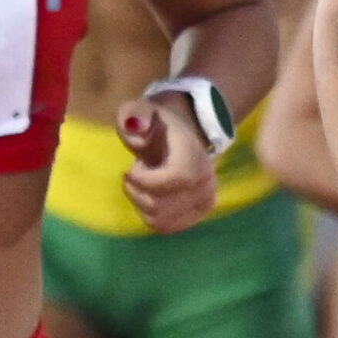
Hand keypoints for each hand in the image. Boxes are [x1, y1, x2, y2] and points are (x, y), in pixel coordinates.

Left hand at [116, 93, 218, 234]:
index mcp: (194, 154)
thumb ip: (134, 114)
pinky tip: (150, 195)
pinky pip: (166, 226)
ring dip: (141, 202)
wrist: (179, 137)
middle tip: (138, 170)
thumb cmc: (154, 125)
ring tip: (146, 181)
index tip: (131, 167)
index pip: (174, 179)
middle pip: (160, 204)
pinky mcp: (200, 213)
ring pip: (160, 219)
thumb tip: (139, 132)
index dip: (145, 180)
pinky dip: (149, 214)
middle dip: (137, 190)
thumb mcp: (138, 110)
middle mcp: (206, 179)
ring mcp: (206, 199)